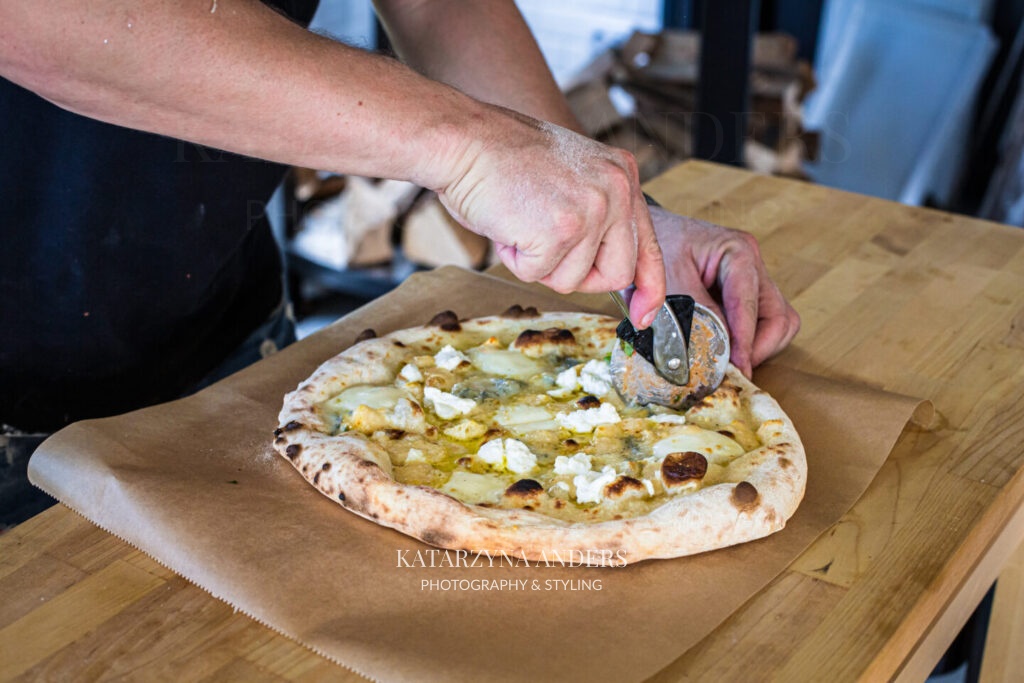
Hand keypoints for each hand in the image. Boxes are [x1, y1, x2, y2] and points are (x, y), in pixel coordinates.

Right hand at [433, 106, 665, 326]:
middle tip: (548, 250)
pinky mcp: (560, 230)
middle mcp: (616, 189)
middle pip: (617, 273)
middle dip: (580, 276)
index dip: (649, 288)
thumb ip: (598, 215)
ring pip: (573, 279)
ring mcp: (591, 210)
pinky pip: (539, 274)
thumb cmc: (503, 160)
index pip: (648, 246)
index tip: (643, 315)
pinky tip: (508, 224)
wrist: (464, 140)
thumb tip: (608, 268)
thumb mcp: (571, 177)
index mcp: (622, 174)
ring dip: (540, 264)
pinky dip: (516, 259)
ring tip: (521, 222)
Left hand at [649, 207, 799, 376]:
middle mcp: (754, 266)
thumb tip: (715, 354)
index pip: (750, 305)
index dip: (745, 343)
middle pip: (779, 318)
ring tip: (727, 361)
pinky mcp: (748, 296)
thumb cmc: (658, 247)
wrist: (646, 234)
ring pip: (779, 324)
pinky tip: (725, 349)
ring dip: (759, 348)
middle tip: (733, 371)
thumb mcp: (670, 279)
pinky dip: (751, 343)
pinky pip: (764, 325)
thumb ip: (694, 314)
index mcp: (738, 251)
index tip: (738, 370)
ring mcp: (754, 281)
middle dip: (759, 348)